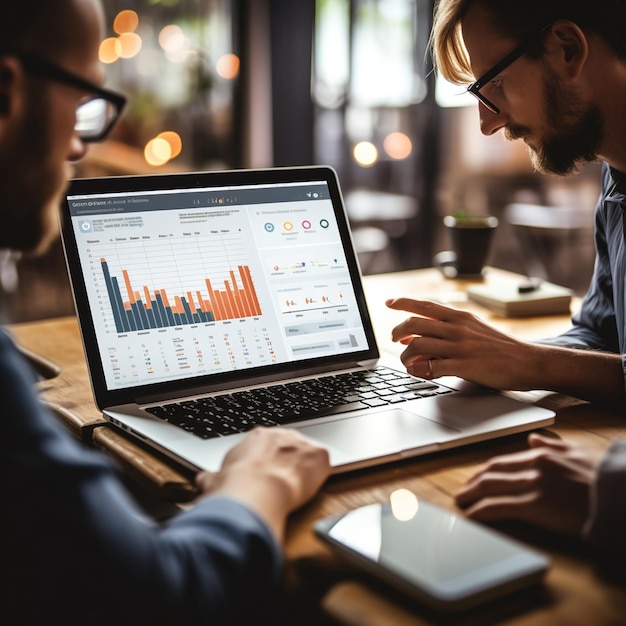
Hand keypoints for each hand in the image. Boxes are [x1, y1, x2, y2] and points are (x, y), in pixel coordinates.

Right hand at [195, 427, 330, 539]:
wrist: (256, 490)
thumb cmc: (234, 487)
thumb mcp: (216, 480)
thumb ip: (213, 477)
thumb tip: (203, 480)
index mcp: (256, 438)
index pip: (266, 446)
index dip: (267, 462)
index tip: (266, 475)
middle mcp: (279, 435)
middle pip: (288, 448)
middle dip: (287, 463)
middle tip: (283, 483)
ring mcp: (300, 443)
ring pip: (306, 455)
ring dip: (303, 469)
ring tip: (297, 487)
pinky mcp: (319, 454)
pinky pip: (323, 463)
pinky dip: (320, 475)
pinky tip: (312, 487)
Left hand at [386, 297, 534, 388]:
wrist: (528, 361)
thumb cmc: (500, 348)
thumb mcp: (474, 330)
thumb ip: (449, 331)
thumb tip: (419, 337)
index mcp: (460, 317)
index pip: (425, 305)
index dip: (404, 302)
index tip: (389, 302)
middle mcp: (458, 328)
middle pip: (415, 324)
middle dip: (398, 332)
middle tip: (394, 341)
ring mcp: (460, 346)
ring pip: (418, 345)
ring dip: (406, 355)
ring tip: (407, 363)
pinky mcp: (465, 365)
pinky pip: (432, 366)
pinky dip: (420, 370)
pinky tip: (419, 373)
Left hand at [455, 433, 602, 534]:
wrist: (619, 495)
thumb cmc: (603, 477)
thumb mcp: (578, 452)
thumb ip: (553, 446)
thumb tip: (533, 439)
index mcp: (542, 455)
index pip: (503, 462)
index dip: (485, 471)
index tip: (475, 478)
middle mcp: (533, 467)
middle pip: (491, 472)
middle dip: (473, 482)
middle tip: (462, 491)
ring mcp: (533, 486)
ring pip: (490, 488)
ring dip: (471, 495)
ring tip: (461, 502)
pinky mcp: (535, 505)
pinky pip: (499, 507)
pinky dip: (481, 511)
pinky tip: (472, 516)